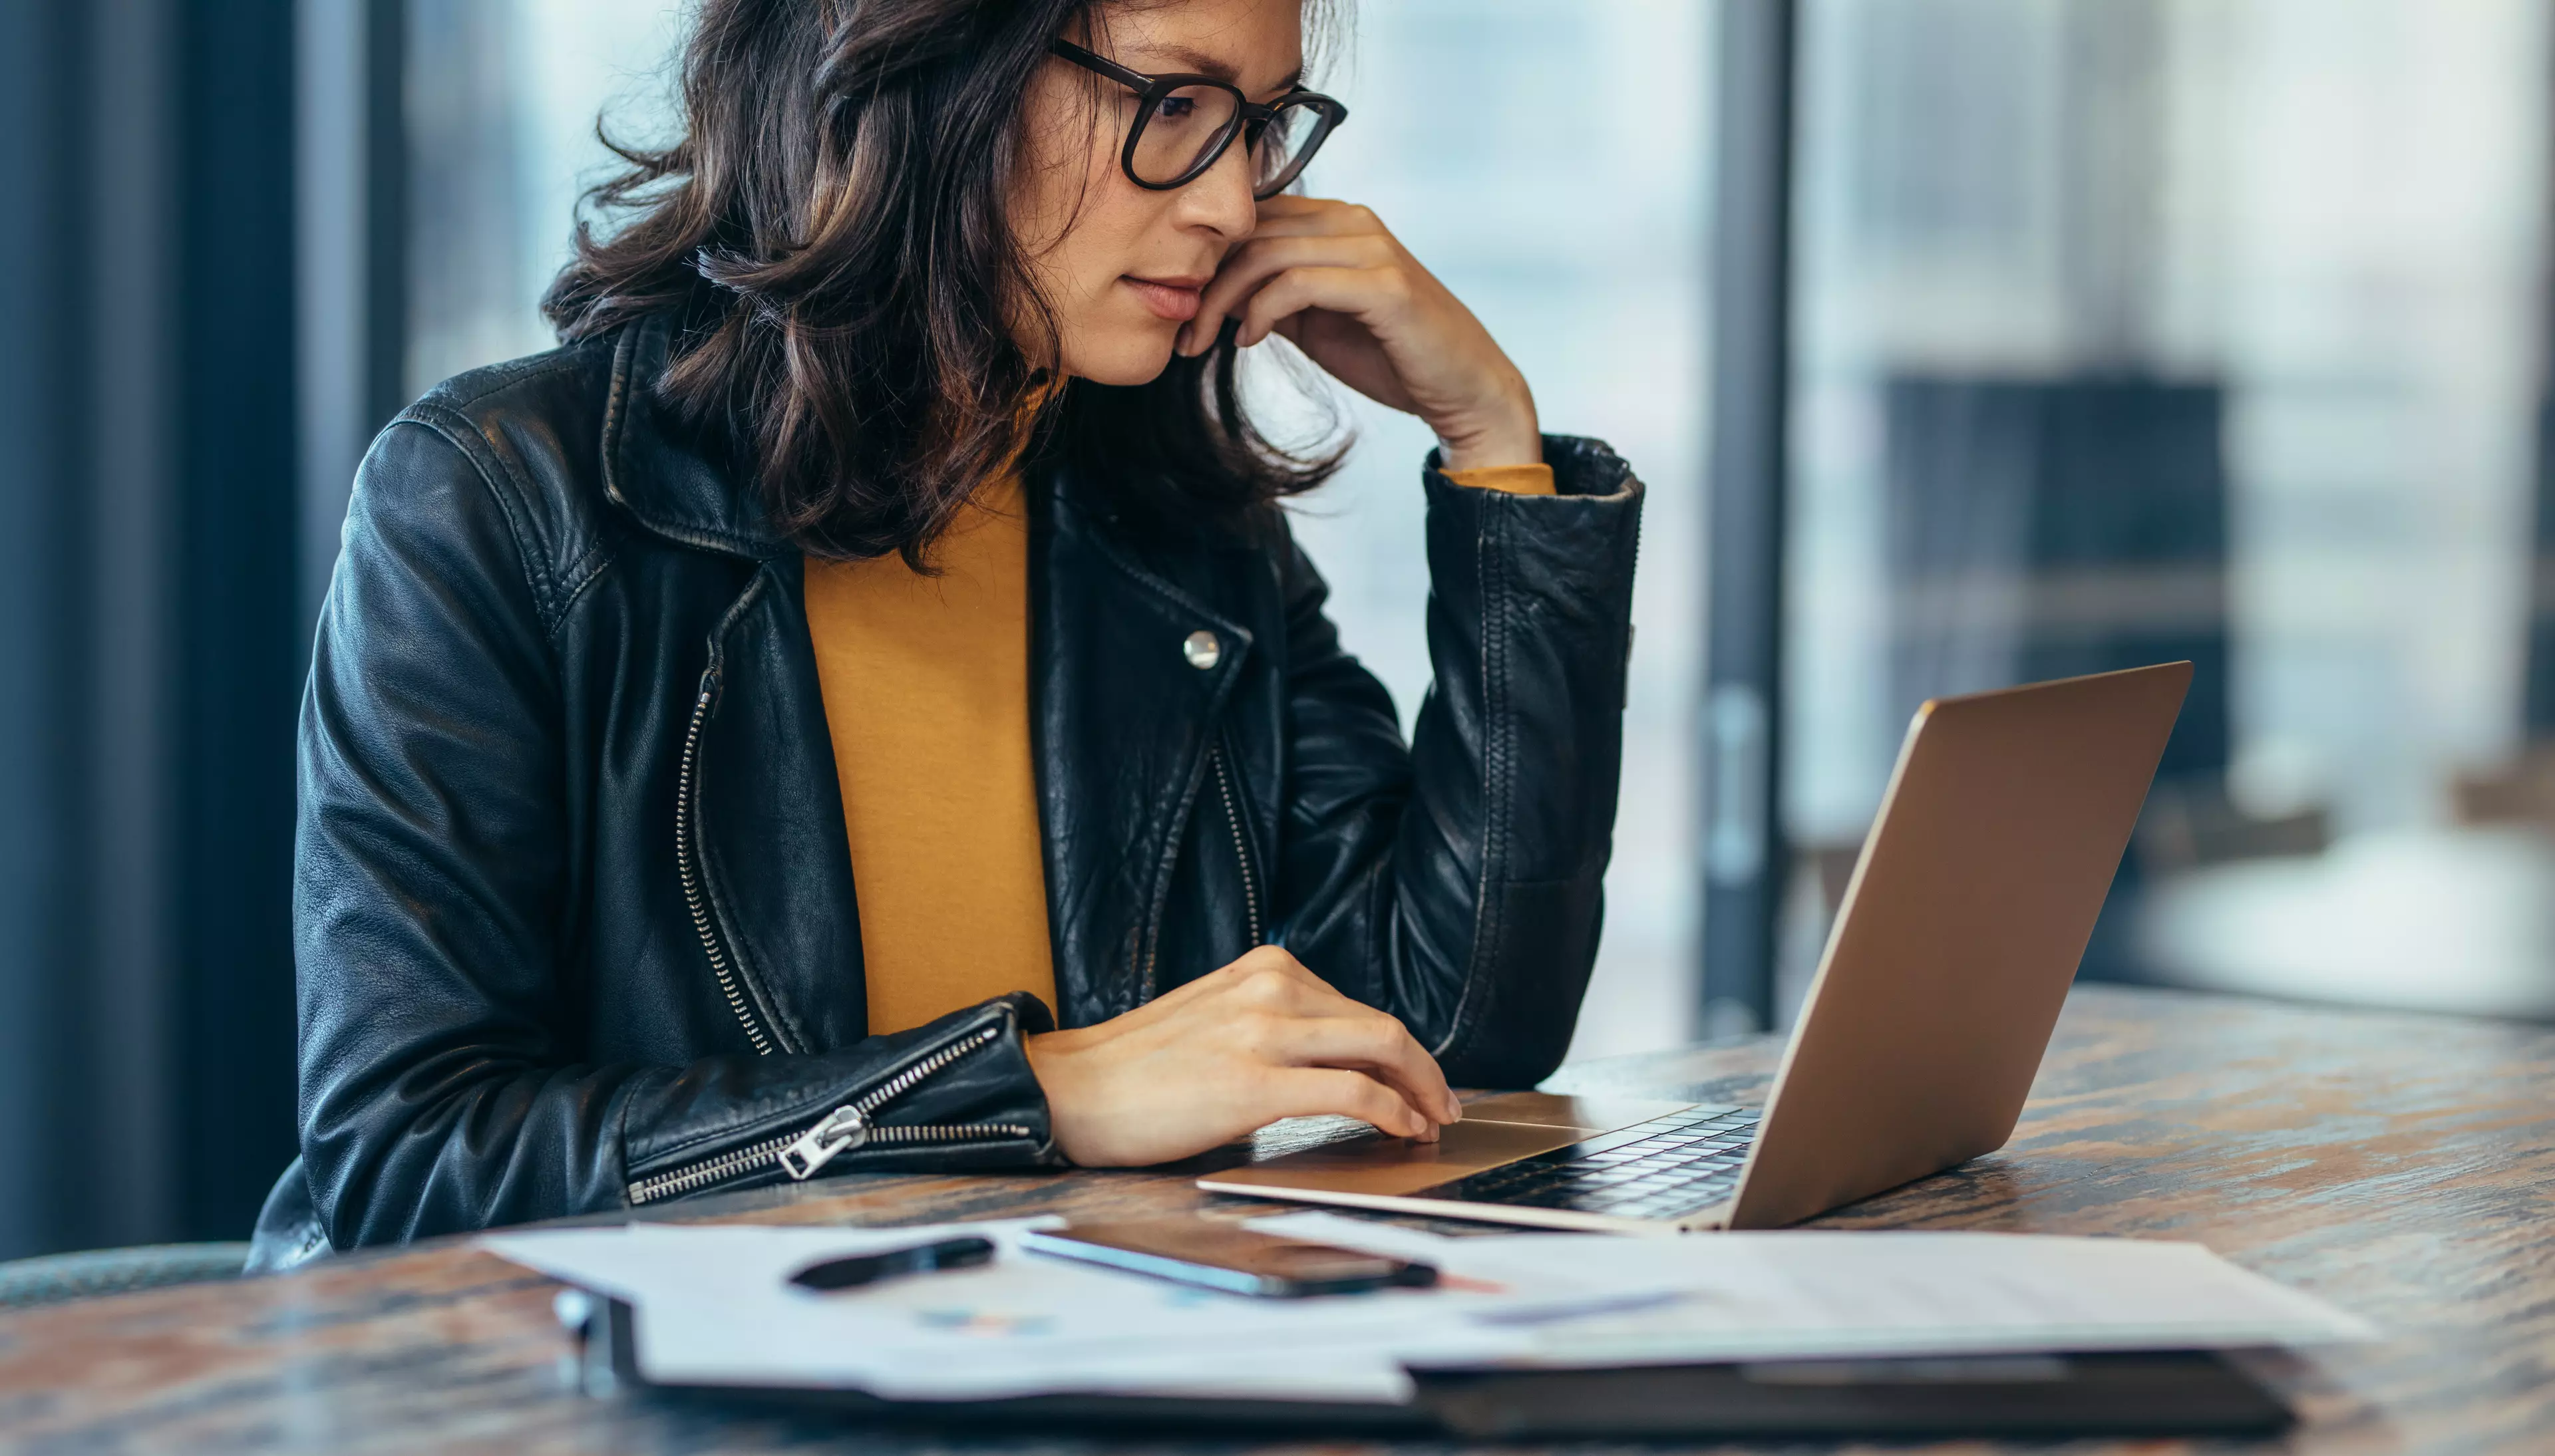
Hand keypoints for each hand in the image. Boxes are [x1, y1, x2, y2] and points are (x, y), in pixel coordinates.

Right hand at [1024, 945, 1462, 1166]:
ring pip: (1381, 1047)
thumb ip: (1276, 1031)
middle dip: (1426, 1071)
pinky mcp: (1254, 1082)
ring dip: (1421, 1090)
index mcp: (1264, 969)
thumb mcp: (1218, 1023)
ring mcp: (1264, 1030)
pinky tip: (1402, 1130)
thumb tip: (1342, 1068)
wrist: (1071, 1091)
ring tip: (1430, 1124)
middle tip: (1444, 1108)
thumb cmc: (1138, 1070)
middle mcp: (1271, 987)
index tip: (1423, 1083)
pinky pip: (1353, 1091)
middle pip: (1383, 1025)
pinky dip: (1393, 1111)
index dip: (1404, 1051)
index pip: (1358, 1008)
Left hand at [1176, 196, 1540, 472]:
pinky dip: (1261, 312)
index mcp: (1338, 221)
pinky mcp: (1385, 285)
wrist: (1463, 389)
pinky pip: (1298, 283)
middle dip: (1205, 284)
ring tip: (1206, 344)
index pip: (1254, 218)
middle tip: (1183, 334)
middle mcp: (1354, 221)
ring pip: (1267, 254)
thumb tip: (1213, 293)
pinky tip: (1250, 342)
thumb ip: (1272, 298)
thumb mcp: (1316, 322)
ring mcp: (1371, 248)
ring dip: (1223, 302)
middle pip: (1252, 231)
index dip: (1210, 259)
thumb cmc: (1392, 355)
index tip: (1183, 310)